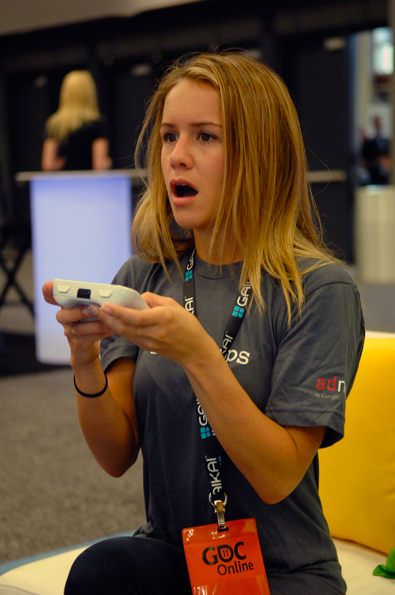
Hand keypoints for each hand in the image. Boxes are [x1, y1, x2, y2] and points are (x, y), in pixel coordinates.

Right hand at [42, 280, 114, 368]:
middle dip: (78, 312)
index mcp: (67, 306)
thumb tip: (111, 295)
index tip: (48, 284)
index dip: (48, 292)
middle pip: (62, 315)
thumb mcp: (91, 309)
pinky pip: (88, 338)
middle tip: (92, 309)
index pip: (52, 298)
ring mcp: (69, 332)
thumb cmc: (91, 323)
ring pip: (77, 329)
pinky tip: (112, 329)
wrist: (87, 349)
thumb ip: (95, 301)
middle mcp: (64, 319)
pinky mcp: (78, 344)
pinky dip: (102, 333)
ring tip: (108, 321)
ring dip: (96, 324)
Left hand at [94, 292, 216, 366]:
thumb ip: (154, 300)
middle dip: (108, 318)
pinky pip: (130, 337)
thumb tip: (139, 297)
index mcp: (163, 318)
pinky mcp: (147, 348)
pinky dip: (120, 330)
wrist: (194, 350)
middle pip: (125, 327)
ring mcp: (150, 342)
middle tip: (96, 309)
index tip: (106, 305)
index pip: (136, 317)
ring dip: (111, 325)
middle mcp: (155, 332)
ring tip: (100, 315)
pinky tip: (113, 324)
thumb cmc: (188, 326)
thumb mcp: (174, 305)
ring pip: (125, 334)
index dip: (119, 312)